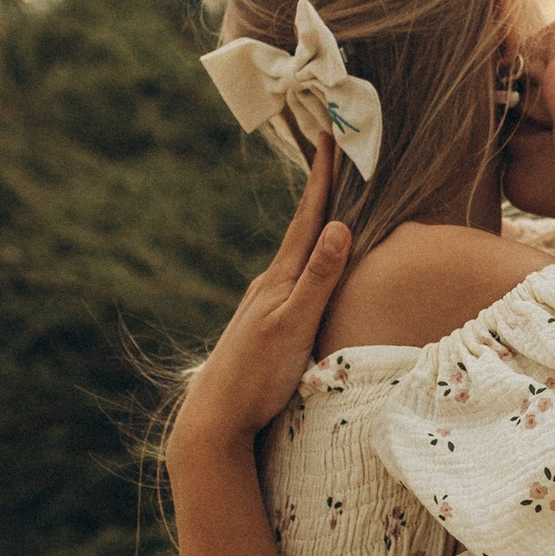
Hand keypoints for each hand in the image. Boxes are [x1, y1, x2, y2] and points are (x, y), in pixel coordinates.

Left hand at [168, 140, 355, 462]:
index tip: (329, 137)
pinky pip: (292, 280)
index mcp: (278, 280)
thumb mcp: (294, 326)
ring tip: (329, 204)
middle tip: (332, 154)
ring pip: (296, 255)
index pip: (307, 219)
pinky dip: (307, 261)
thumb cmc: (257, 377)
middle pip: (302, 229)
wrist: (214, 418)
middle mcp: (268, 285)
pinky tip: (308, 270)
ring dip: (314, 226)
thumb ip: (318, 278)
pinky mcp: (263, 327)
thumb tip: (340, 225)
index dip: (321, 179)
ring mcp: (262, 306)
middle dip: (320, 192)